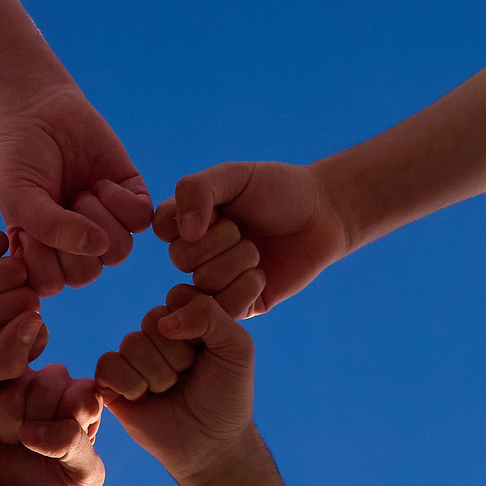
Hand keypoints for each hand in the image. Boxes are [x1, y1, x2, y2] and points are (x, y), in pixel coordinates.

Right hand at [0, 82, 154, 294]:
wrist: (36, 108)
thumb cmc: (16, 157)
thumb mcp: (20, 196)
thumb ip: (49, 228)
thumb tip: (99, 247)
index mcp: (42, 255)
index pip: (53, 283)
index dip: (43, 258)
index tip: (27, 224)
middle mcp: (76, 246)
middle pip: (89, 273)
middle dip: (74, 238)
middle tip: (58, 202)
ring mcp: (105, 224)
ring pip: (120, 251)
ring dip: (98, 218)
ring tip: (79, 192)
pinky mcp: (130, 198)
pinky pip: (141, 220)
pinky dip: (121, 201)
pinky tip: (101, 182)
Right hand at [0, 364, 106, 485]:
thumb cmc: (47, 482)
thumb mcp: (81, 476)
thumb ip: (77, 447)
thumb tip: (35, 431)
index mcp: (84, 398)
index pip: (82, 397)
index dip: (63, 430)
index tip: (57, 450)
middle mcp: (54, 380)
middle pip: (45, 388)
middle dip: (32, 430)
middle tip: (27, 445)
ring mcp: (18, 377)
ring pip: (12, 389)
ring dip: (6, 427)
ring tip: (8, 438)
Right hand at [95, 287, 256, 483]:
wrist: (210, 444)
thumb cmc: (227, 396)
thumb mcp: (237, 348)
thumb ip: (211, 315)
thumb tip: (165, 320)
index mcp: (188, 319)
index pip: (178, 296)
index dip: (195, 325)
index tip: (209, 351)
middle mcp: (158, 334)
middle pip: (153, 319)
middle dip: (177, 355)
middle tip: (189, 376)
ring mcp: (134, 357)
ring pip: (132, 344)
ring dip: (158, 376)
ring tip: (170, 391)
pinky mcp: (111, 381)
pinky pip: (109, 365)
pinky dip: (131, 385)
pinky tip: (145, 399)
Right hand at [154, 162, 351, 318]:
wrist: (323, 215)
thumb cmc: (279, 190)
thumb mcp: (234, 176)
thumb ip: (196, 190)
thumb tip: (184, 233)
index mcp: (188, 220)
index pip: (162, 227)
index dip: (189, 220)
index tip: (220, 209)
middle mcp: (196, 253)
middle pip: (181, 257)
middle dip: (221, 240)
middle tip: (244, 230)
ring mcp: (215, 282)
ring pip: (204, 283)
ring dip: (239, 261)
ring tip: (258, 250)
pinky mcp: (237, 307)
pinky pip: (224, 310)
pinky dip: (246, 287)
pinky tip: (262, 274)